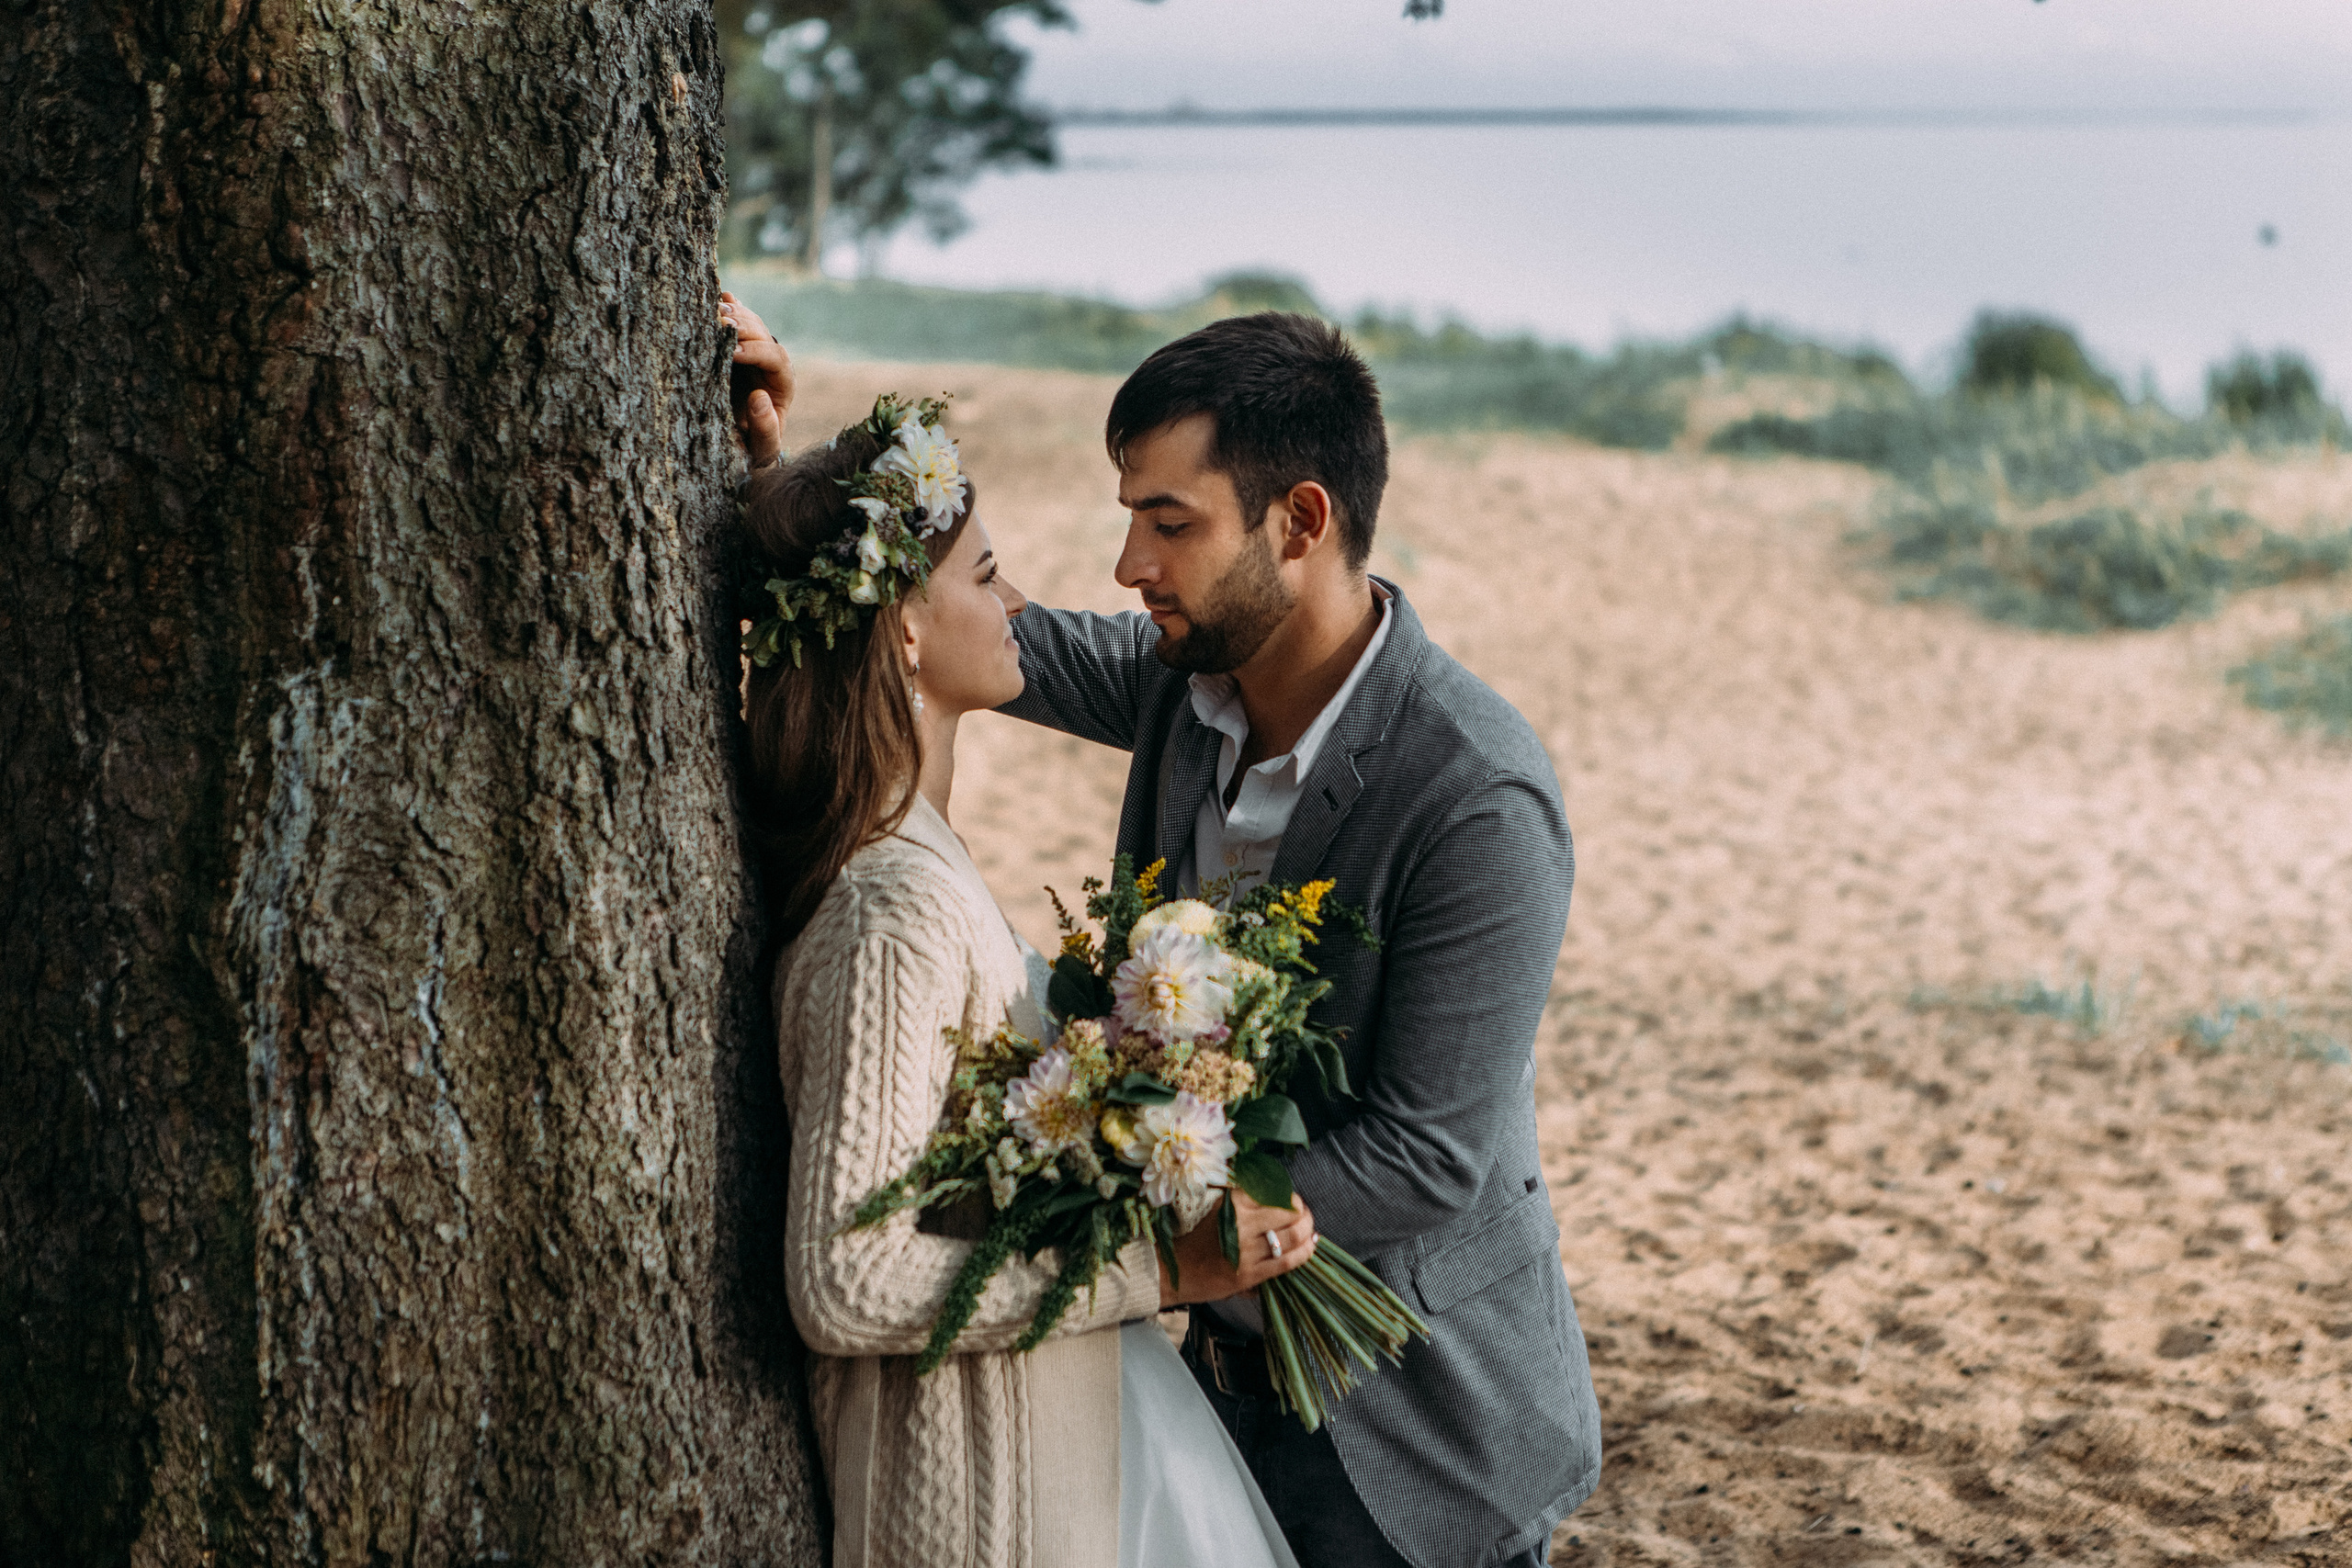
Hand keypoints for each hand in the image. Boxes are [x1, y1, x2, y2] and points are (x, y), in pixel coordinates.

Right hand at [720, 291, 793, 467]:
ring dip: (732, 313)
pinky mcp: (735, 345)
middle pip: (763, 333)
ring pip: (749, 322)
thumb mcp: (761, 450)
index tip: (733, 355)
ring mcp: (753, 349)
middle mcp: (771, 361)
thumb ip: (766, 430)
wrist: (739, 444)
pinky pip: (736, 320)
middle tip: (719, 322)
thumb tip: (760, 398)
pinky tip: (718, 296)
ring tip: (712, 309)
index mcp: (783, 382)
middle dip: (743, 326)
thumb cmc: (752, 450)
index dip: (756, 352)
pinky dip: (727, 307)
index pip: (776, 357)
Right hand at [1158, 1189, 1316, 1309]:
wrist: (1171, 1270)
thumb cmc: (1194, 1237)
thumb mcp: (1215, 1208)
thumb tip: (1275, 1193)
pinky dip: (1304, 1253)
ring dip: (1307, 1231)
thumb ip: (1242, 1200)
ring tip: (1309, 1230)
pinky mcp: (1249, 1275)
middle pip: (1288, 1213)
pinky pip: (1287, 1261)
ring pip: (1293, 1236)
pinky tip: (1310, 1247)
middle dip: (1303, 1212)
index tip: (1292, 1200)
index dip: (1289, 1196)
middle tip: (1304, 1214)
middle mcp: (1241, 1224)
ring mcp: (1246, 1251)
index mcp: (1232, 1203)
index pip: (1273, 1192)